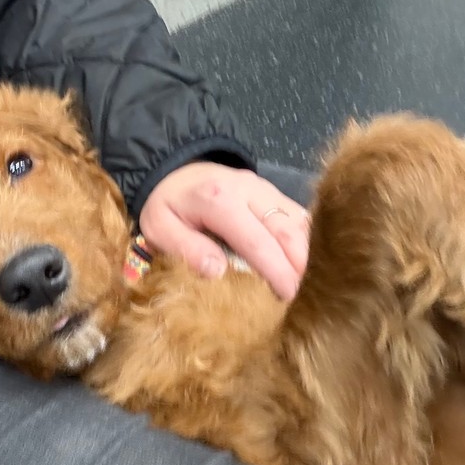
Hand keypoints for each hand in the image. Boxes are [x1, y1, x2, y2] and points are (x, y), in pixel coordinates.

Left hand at [140, 162, 309, 299]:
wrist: (171, 169)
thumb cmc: (165, 205)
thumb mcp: (159, 228)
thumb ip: (186, 249)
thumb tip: (218, 272)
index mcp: (219, 201)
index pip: (257, 241)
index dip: (276, 270)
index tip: (286, 294)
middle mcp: (248, 190)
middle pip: (287, 229)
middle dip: (298, 264)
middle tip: (299, 293)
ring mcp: (263, 187)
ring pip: (297, 220)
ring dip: (304, 251)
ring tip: (302, 280)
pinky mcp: (271, 190)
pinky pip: (296, 214)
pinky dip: (303, 239)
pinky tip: (300, 261)